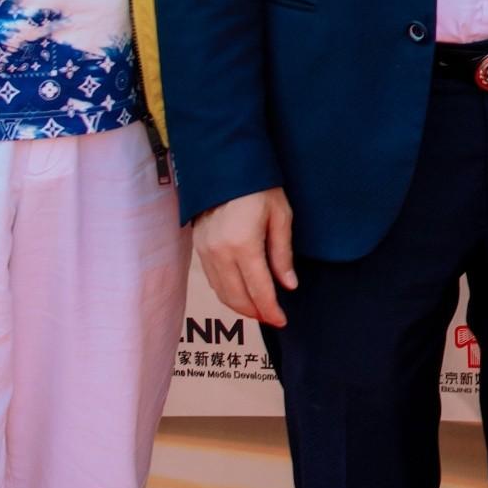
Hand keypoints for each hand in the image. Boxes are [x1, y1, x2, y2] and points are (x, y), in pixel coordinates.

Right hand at [192, 187, 295, 328]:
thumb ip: (282, 254)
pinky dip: (227, 293)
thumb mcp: (280, 216)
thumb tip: (288, 285)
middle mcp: (220, 253)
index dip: (271, 310)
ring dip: (240, 306)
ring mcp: (206, 251)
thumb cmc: (258, 187)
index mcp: (243, 244)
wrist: (224, 167)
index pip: (259, 290)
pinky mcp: (199, 248)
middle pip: (237, 297)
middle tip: (273, 319)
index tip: (282, 321)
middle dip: (256, 313)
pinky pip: (212, 280)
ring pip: (222, 292)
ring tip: (259, 311)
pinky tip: (241, 294)